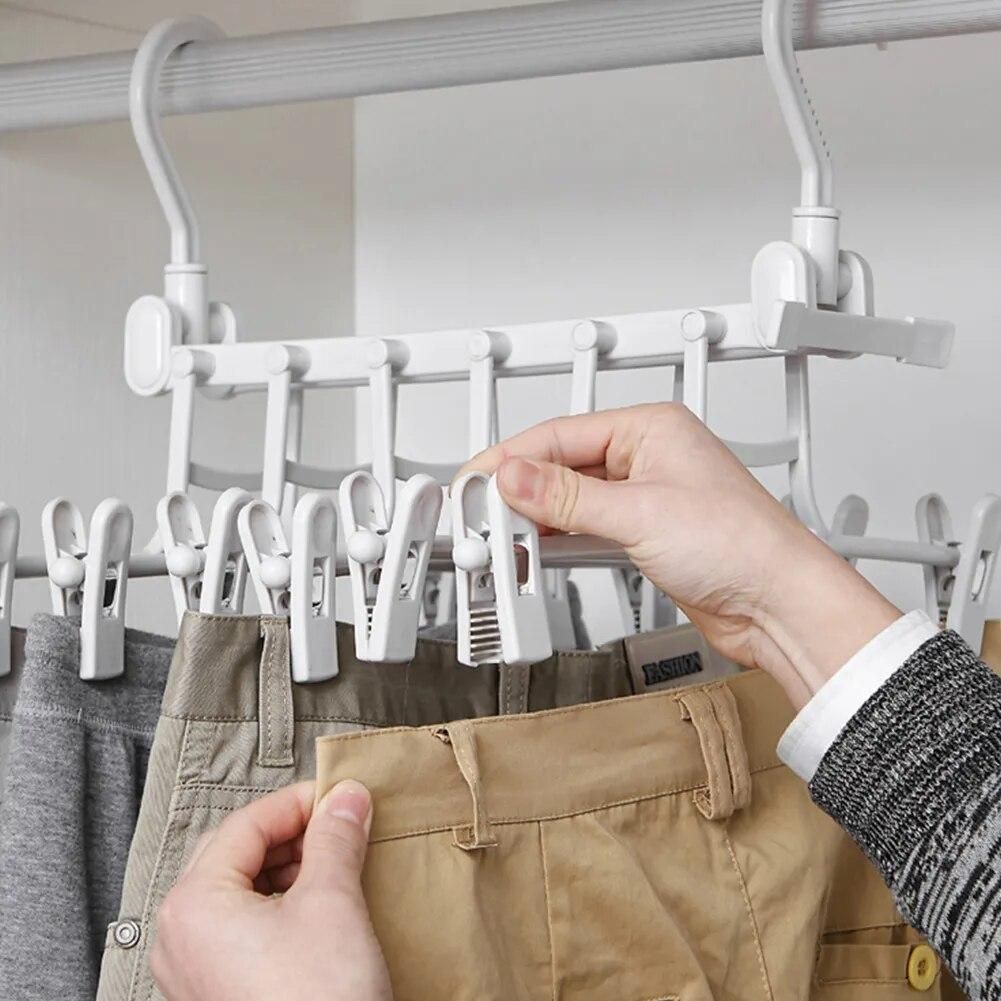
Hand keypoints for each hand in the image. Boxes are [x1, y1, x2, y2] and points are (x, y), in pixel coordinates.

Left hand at [151, 781, 392, 1000]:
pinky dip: (276, 904)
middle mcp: (179, 935)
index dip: (298, 802)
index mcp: (193, 903)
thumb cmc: (317, 999)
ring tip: (334, 864)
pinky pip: (237, 928)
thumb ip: (336, 838)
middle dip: (290, 834)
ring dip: (286, 868)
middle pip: (233, 853)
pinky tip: (316, 906)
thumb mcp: (332, 903)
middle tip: (338, 825)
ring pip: (235, 891)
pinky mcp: (214, 993)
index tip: (340, 796)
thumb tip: (346, 797)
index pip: (245, 823)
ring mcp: (192, 970)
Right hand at [459, 403, 899, 706]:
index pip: (561, 434)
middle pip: (561, 465)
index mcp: (650, 429)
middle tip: (480, 511)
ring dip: (536, 516)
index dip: (512, 458)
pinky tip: (534, 546)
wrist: (778, 605)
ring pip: (571, 498)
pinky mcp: (643, 534)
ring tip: (500, 532)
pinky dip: (558, 537)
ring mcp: (644, 497)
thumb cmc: (742, 545)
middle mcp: (646, 457)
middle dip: (519, 489)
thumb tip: (515, 477)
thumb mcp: (640, 514)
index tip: (476, 481)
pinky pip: (586, 527)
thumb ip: (568, 497)